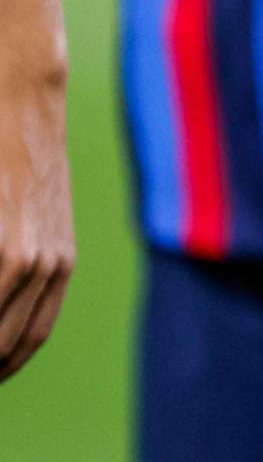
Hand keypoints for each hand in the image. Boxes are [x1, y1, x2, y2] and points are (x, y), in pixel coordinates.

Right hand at [0, 67, 71, 383]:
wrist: (22, 96)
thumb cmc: (13, 151)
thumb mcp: (27, 211)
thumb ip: (19, 257)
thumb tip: (8, 279)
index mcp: (57, 263)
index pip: (26, 340)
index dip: (1, 364)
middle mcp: (48, 266)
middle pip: (2, 345)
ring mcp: (24, 256)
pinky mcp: (4, 245)